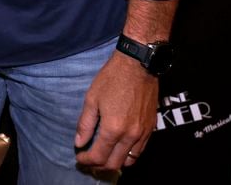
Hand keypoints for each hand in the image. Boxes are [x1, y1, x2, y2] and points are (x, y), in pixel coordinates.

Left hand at [74, 50, 157, 172]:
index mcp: (113, 128)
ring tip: (105, 156)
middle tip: (90, 160)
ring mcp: (143, 133)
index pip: (98, 156)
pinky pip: (140, 150)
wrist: (138, 64)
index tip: (79, 157)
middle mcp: (130, 135)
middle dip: (99, 166)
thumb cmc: (112, 78)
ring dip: (115, 163)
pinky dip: (129, 155)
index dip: (86, 160)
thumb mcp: (92, 98)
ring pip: (129, 160)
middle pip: (114, 164)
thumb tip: (79, 142)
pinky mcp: (151, 127)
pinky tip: (120, 147)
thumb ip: (86, 123)